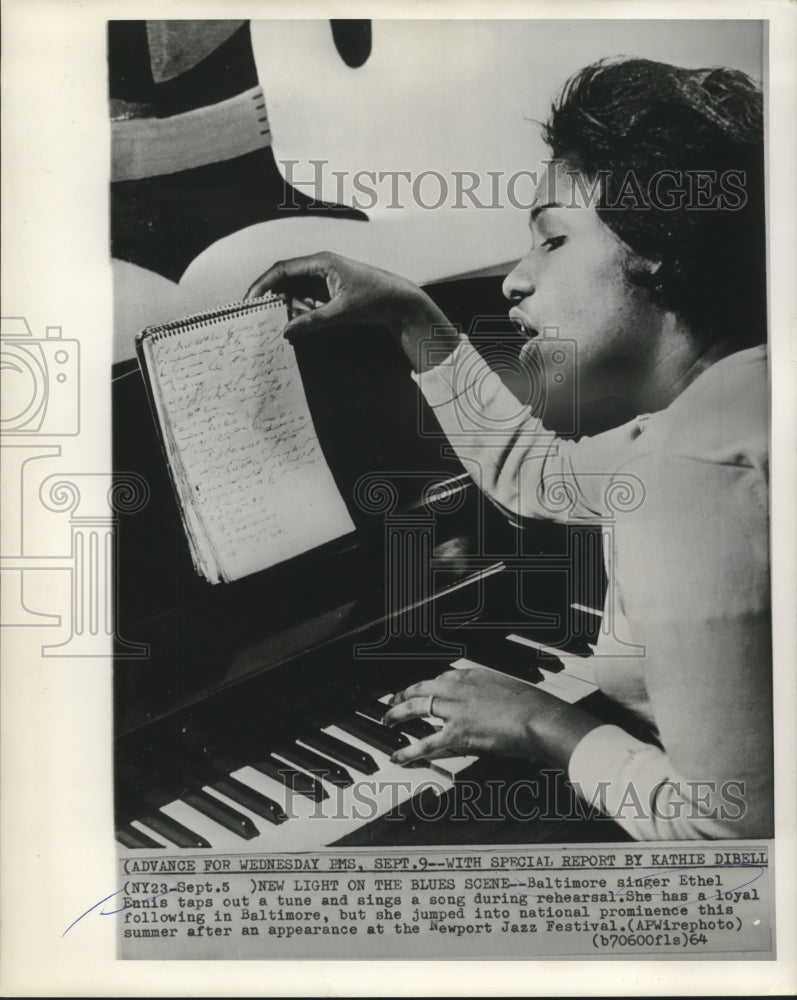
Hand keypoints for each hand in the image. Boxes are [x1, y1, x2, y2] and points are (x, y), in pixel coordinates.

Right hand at [245, 251, 458, 369]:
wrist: (400, 301)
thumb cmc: (375, 299)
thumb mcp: (343, 312)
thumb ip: (313, 321)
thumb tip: (286, 331)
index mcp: (321, 262)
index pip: (281, 269)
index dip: (262, 285)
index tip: (248, 302)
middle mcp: (319, 267)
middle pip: (284, 281)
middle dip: (271, 300)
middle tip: (257, 319)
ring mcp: (323, 279)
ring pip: (294, 293)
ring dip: (287, 310)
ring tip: (282, 326)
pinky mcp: (328, 292)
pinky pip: (305, 301)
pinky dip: (299, 314)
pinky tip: (298, 327)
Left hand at [383, 665, 602, 767]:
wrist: (538, 717)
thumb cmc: (531, 706)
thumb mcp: (507, 690)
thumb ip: (489, 695)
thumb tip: (485, 706)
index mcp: (471, 676)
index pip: (440, 678)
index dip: (426, 686)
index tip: (420, 690)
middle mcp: (458, 688)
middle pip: (421, 688)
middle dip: (403, 694)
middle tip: (393, 701)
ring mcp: (455, 710)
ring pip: (416, 708)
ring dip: (398, 714)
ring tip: (387, 721)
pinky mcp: (457, 733)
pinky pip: (425, 742)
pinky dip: (408, 750)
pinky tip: (397, 755)